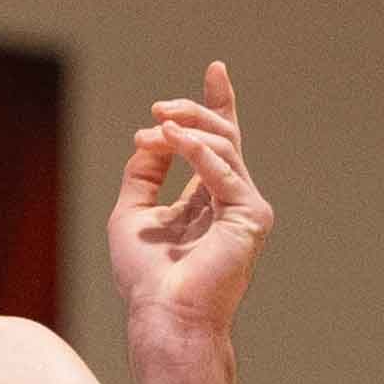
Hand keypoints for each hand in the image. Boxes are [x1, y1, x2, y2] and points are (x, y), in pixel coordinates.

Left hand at [109, 62, 272, 358]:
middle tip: (160, 108)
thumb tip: (151, 136)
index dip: (218, 105)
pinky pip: (224, 171)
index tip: (216, 69)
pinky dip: (197, 153)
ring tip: (157, 129)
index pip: (218, 143)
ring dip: (187, 132)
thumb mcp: (133, 212)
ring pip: (225, 148)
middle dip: (194, 113)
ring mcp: (245, 208)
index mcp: (209, 199)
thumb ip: (143, 172)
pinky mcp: (250, 217)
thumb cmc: (146, 277)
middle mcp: (232, 200)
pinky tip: (173, 141)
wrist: (162, 314)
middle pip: (224, 137)